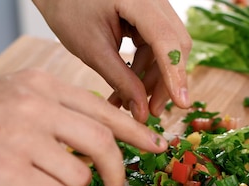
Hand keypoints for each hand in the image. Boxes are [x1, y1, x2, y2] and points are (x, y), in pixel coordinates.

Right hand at [0, 70, 166, 185]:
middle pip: (103, 143)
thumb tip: (90, 148)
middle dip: (119, 175)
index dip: (136, 132)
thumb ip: (52, 114)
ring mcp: (24, 137)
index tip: (157, 147)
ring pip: (79, 177)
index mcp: (43, 86)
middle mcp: (38, 106)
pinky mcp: (9, 169)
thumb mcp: (11, 98)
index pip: (104, 109)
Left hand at [33, 0, 191, 122]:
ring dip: (152, 79)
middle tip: (151, 112)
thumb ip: (121, 81)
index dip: (175, 74)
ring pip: (167, 49)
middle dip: (165, 82)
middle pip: (175, 45)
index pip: (166, 40)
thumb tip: (142, 113)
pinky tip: (129, 88)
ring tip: (131, 103)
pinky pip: (156, 47)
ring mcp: (153, 7)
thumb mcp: (93, 50)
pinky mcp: (149, 16)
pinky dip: (144, 69)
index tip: (181, 104)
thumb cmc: (68, 9)